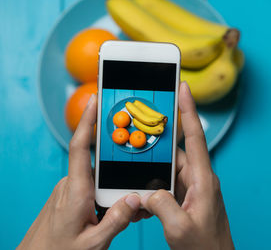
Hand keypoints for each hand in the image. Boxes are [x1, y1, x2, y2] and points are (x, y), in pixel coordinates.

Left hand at [18, 95, 140, 249]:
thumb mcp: (94, 243)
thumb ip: (117, 220)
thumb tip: (136, 198)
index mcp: (76, 192)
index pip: (81, 147)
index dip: (87, 121)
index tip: (94, 101)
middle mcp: (70, 186)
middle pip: (98, 165)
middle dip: (116, 168)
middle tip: (132, 183)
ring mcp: (67, 191)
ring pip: (95, 178)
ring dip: (109, 187)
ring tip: (117, 211)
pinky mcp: (67, 197)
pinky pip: (88, 187)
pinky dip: (101, 194)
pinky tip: (107, 212)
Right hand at [141, 82, 233, 249]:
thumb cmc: (205, 248)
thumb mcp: (179, 228)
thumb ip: (161, 205)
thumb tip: (147, 192)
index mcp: (203, 179)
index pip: (196, 137)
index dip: (189, 110)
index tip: (183, 88)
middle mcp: (199, 179)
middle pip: (176, 152)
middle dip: (157, 143)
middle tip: (140, 128)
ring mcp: (192, 188)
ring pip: (168, 169)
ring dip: (151, 171)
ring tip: (133, 171)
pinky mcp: (186, 198)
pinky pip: (167, 185)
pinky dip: (153, 187)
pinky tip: (141, 197)